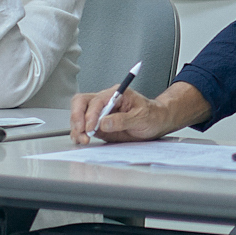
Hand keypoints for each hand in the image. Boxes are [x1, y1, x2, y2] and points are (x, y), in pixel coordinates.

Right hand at [68, 81, 210, 145]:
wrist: (158, 122)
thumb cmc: (153, 115)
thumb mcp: (142, 117)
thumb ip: (122, 120)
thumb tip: (103, 123)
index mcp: (116, 94)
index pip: (96, 101)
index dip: (91, 114)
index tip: (91, 128)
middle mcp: (105, 101)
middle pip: (81, 103)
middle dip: (77, 118)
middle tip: (81, 133)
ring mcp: (101, 113)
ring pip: (80, 114)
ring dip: (77, 128)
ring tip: (82, 140)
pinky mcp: (99, 124)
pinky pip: (84, 126)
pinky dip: (80, 133)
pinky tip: (82, 139)